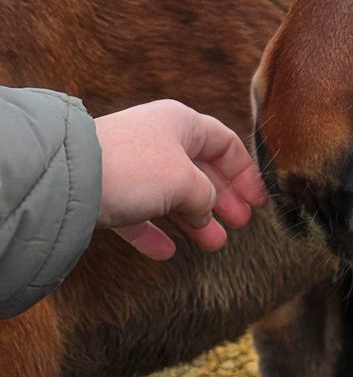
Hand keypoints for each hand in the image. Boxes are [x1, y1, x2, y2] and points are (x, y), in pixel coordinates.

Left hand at [95, 100, 266, 260]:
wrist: (70, 179)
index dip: (245, 173)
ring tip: (214, 244)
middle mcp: (158, 140)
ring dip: (195, 220)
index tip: (259, 202)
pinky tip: (168, 252)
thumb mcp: (185, 180)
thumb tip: (205, 210)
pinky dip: (155, 232)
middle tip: (240, 224)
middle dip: (222, 199)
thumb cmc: (135, 168)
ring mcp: (133, 167)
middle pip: (200, 170)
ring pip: (172, 194)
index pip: (225, 144)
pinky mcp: (110, 192)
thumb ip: (206, 196)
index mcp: (182, 124)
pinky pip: (140, 214)